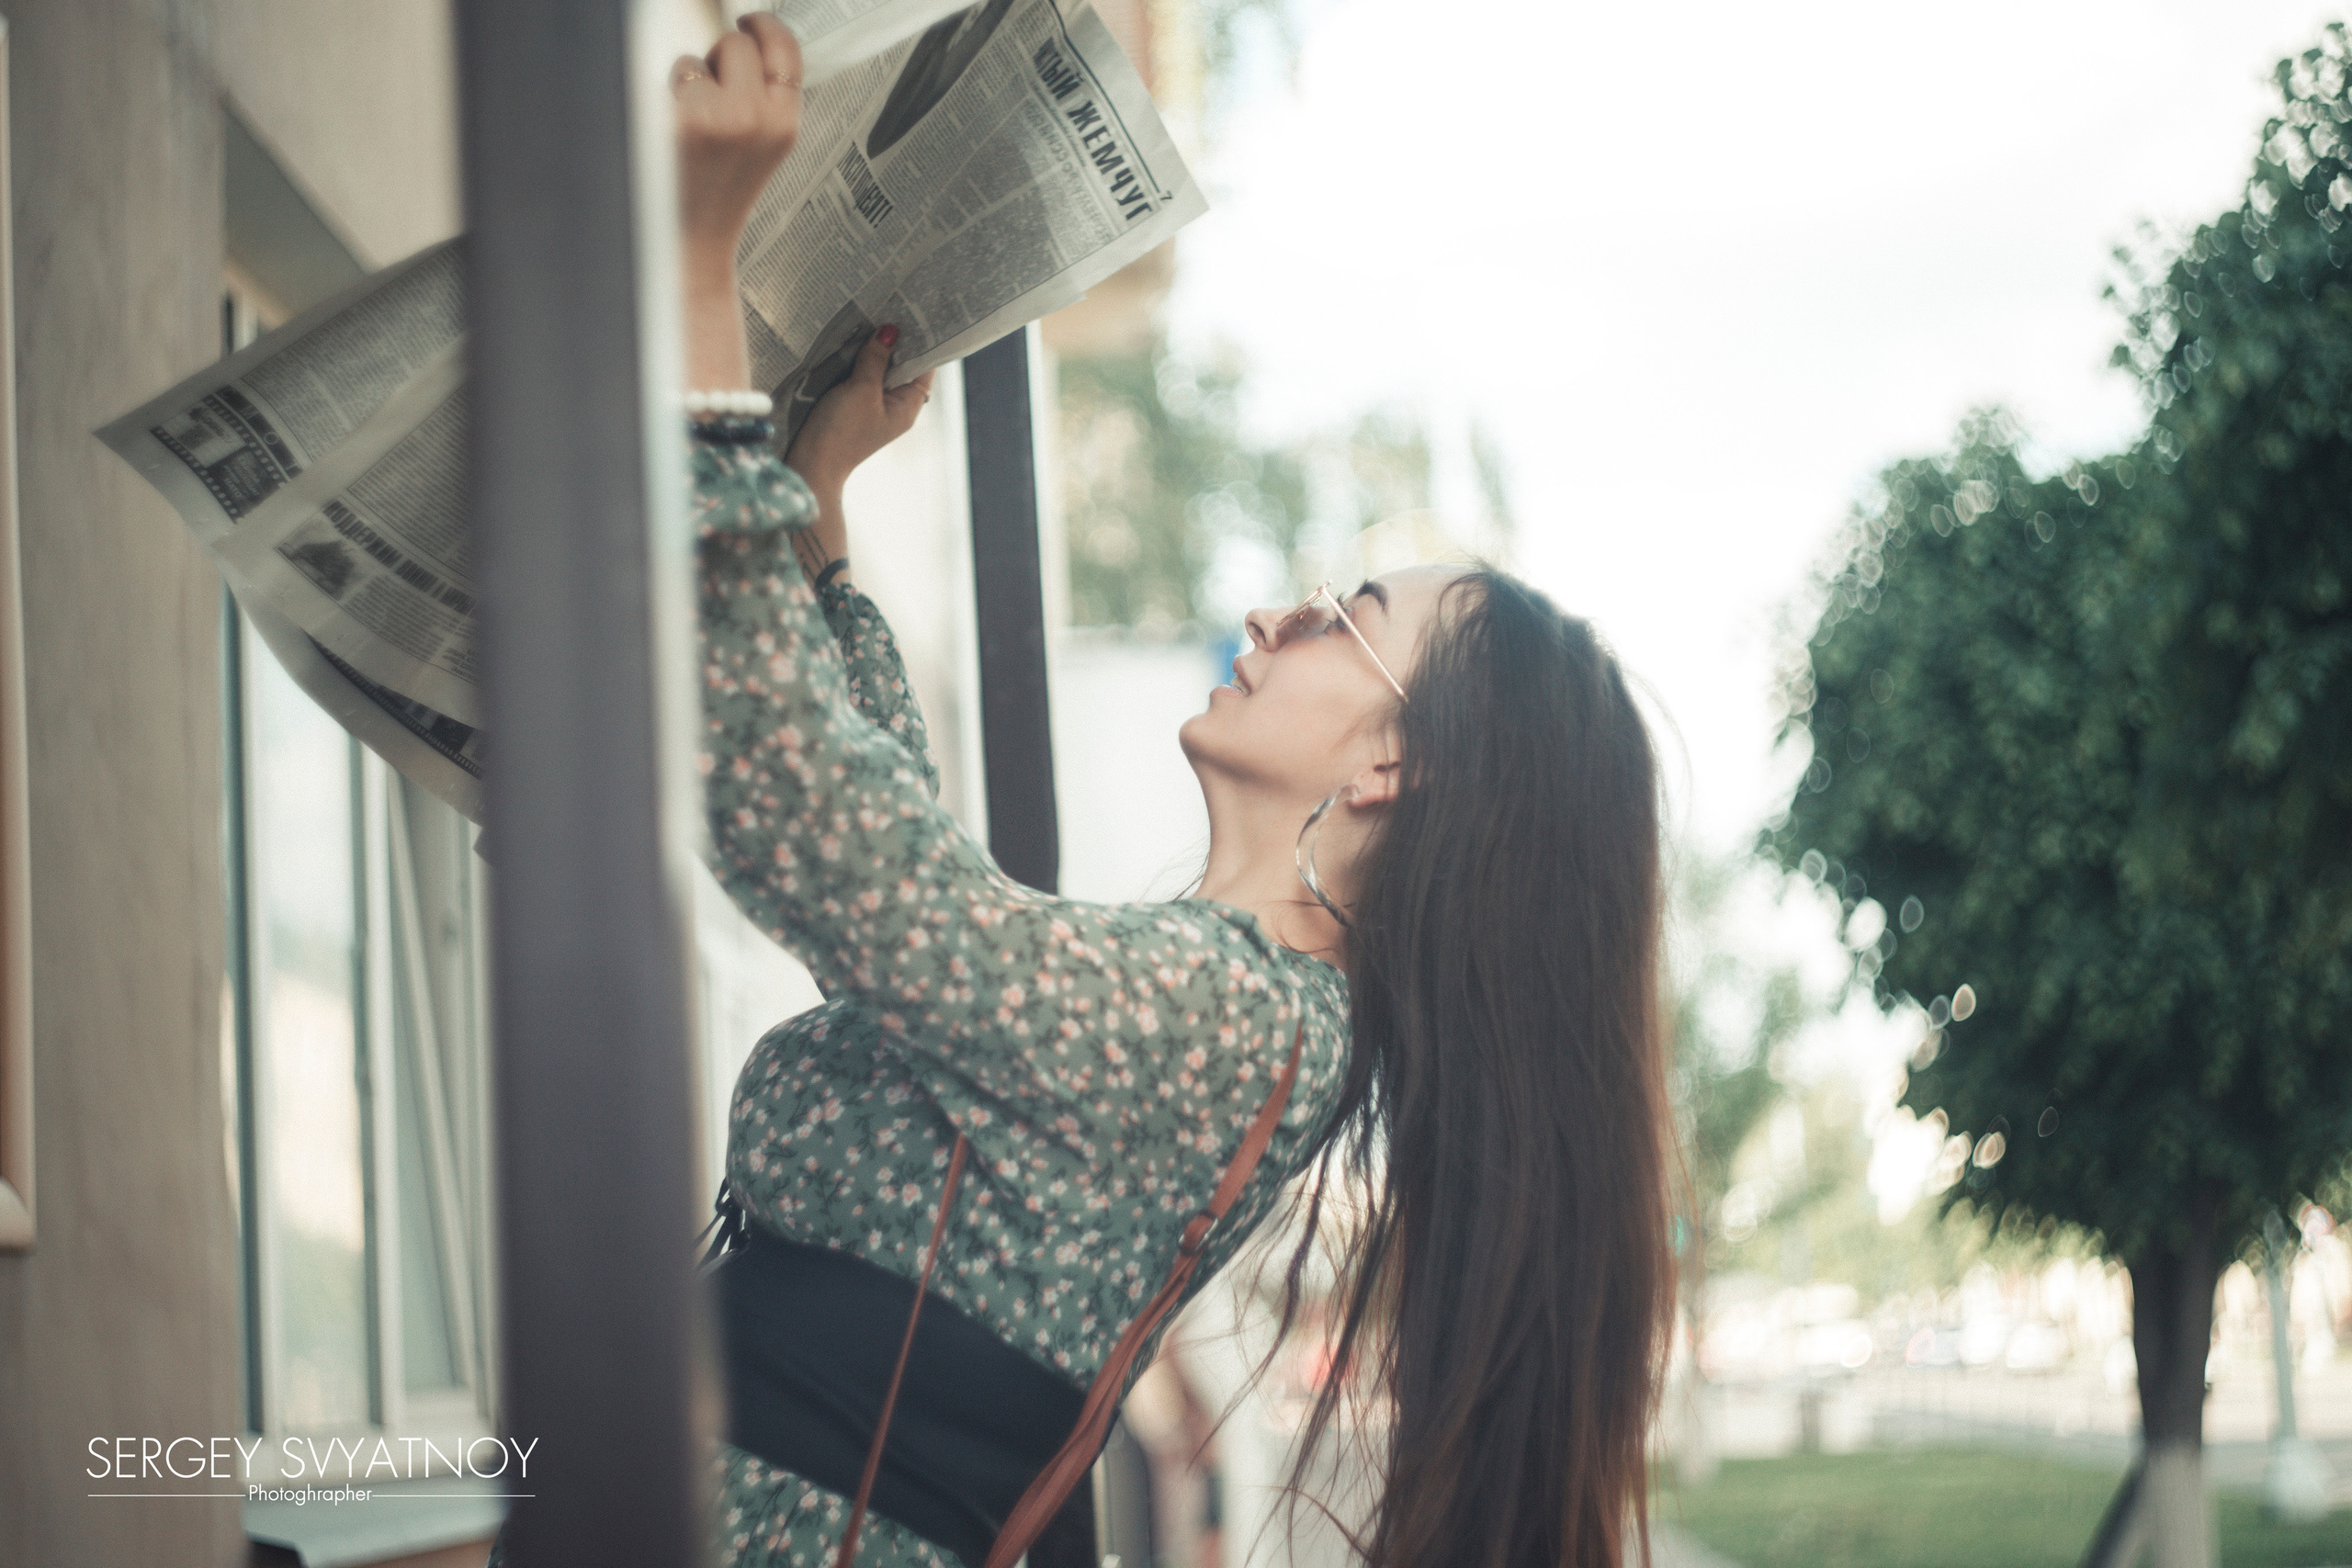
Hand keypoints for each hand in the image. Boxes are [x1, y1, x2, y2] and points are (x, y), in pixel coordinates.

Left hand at [674, 14, 801, 275]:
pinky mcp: (685, 119)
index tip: (749, 22)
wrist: (693, 239)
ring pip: (702, 56)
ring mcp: (722, 118)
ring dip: (692, 77)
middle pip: (739, 44)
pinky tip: (675, 126)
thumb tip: (749, 40)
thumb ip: (767, 96)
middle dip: (721, 57)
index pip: (786, 50)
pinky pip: (675, 74)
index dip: (765, 27)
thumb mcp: (766, 146)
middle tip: (714, 88)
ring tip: (693, 118)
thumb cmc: (721, 192)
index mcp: (786, 126)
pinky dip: (670, 93)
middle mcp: (759, 119)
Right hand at [784, 326, 935, 496]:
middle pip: (902, 367)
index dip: (922, 343)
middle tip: (890, 308)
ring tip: (871, 318)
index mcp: (907, 407)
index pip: (924, 368)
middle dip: (896, 342)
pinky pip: (861, 378)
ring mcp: (873, 407)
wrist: (810, 465)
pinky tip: (852, 342)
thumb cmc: (841, 432)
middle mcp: (895, 407)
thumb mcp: (861, 389)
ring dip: (874, 350)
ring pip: (879, 371)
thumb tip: (890, 331)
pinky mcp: (852, 407)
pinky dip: (858, 361)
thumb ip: (876, 359)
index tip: (916, 316)